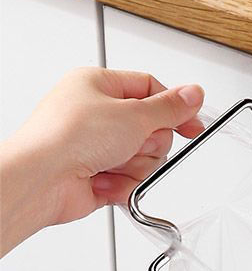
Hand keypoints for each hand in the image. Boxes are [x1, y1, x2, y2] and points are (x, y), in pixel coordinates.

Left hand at [0, 68, 204, 253]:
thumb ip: (169, 108)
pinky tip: (102, 181)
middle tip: (132, 143)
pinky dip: (121, 185)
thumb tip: (193, 94)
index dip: (174, 107)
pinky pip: (128, 180)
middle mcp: (96, 114)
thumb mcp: (132, 115)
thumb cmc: (67, 138)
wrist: (40, 180)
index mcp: (98, 85)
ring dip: (133, 166)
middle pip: (150, 129)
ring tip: (110, 164)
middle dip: (148, 143)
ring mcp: (95, 146)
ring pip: (143, 158)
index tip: (192, 124)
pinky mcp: (96, 175)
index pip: (150, 88)